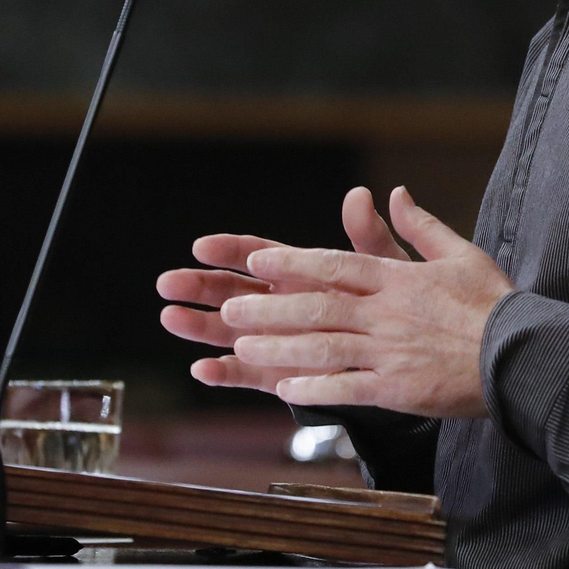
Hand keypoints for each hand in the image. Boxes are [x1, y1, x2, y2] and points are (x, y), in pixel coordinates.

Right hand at [157, 186, 412, 393]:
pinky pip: (246, 374)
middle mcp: (277, 304)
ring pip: (227, 331)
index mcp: (296, 273)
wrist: (400, 358)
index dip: (228, 250)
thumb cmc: (389, 306)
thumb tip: (360, 194)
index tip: (201, 246)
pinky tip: (201, 369)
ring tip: (171, 318)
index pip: (255, 254)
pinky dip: (224, 373)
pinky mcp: (276, 374)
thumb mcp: (382, 270)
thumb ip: (367, 237)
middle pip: (230, 290)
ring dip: (198, 325)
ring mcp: (272, 340)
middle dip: (198, 285)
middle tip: (168, 282)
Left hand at [223, 186, 513, 418]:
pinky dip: (316, 389)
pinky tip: (286, 390)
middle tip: (230, 307)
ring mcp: (391, 352)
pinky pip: (348, 388)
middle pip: (318, 306)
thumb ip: (420, 225)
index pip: (336, 265)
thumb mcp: (460, 253)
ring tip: (244, 345)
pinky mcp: (399, 389)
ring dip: (280, 346)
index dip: (293, 263)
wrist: (523, 356)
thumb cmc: (494, 304)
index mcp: (398, 279)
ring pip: (324, 346)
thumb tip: (394, 192)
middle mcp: (388, 313)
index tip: (257, 261)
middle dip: (270, 307)